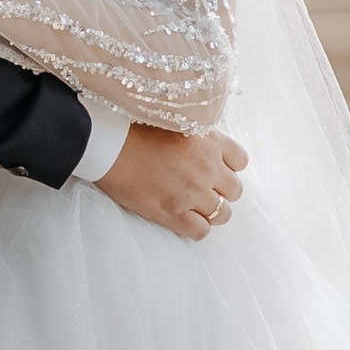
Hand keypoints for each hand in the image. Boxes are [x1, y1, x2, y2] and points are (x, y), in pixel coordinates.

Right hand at [96, 124, 247, 243]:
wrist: (109, 143)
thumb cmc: (135, 126)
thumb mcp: (176, 119)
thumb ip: (199, 135)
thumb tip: (207, 148)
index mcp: (210, 141)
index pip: (241, 160)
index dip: (229, 167)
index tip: (216, 168)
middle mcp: (207, 167)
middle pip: (235, 190)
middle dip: (222, 191)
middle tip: (204, 188)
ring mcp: (192, 192)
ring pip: (222, 214)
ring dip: (212, 211)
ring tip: (195, 206)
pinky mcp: (173, 213)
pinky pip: (201, 231)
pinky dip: (197, 228)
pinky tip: (185, 220)